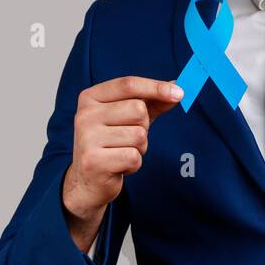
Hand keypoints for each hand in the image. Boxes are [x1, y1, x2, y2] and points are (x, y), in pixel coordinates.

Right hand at [63, 76, 182, 223]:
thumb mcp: (129, 117)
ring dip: (139, 147)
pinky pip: (134, 157)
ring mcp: (87, 138)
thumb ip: (152, 101)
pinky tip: (119, 166)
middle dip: (144, 126)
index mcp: (90, 98)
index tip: (179, 93)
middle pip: (138, 110)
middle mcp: (84, 115)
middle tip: (128, 137)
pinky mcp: (94, 161)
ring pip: (139, 135)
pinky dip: (134, 164)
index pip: (128, 84)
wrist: (87, 180)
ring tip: (121, 152)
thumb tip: (178, 87)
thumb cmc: (112, 142)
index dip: (156, 87)